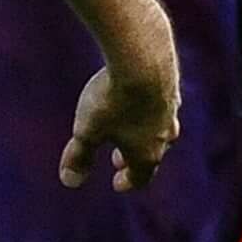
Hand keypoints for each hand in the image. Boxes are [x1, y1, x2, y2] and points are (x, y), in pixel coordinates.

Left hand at [60, 55, 181, 192]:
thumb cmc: (113, 100)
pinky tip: (139, 96)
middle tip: (117, 159)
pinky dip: (149, 106)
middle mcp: (164, 134)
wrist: (142, 58)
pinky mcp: (172, 83)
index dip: (128, 182)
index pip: (141, 176)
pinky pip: (161, 101)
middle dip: (134, 158)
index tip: (117, 183)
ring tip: (130, 128)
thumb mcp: (88, 131)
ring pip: (161, 127)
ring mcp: (170, 108)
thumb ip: (79, 156)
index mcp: (147, 152)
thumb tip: (70, 182)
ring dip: (145, 133)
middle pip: (153, 153)